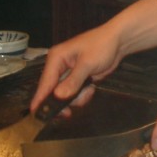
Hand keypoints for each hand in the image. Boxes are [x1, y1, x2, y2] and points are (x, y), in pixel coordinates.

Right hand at [30, 0, 156, 116]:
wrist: (119, 41)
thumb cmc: (102, 46)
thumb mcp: (88, 63)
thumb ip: (73, 80)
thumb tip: (58, 96)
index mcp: (56, 58)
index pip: (45, 82)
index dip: (40, 99)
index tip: (36, 115)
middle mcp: (59, 67)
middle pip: (53, 92)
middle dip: (63, 101)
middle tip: (68, 114)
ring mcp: (69, 74)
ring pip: (65, 95)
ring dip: (77, 97)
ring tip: (89, 89)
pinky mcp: (79, 79)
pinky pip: (76, 93)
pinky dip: (83, 95)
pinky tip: (92, 88)